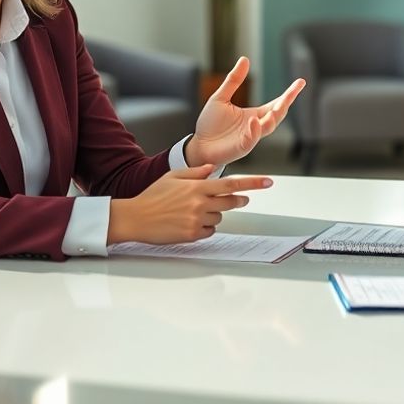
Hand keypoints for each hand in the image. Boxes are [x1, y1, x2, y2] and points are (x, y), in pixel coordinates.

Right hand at [107, 164, 272, 243]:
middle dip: (238, 200)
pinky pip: (210, 231)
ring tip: (194, 211)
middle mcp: (200, 203)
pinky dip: (205, 228)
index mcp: (197, 186)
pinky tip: (189, 223)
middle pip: (231, 202)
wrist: (136, 218)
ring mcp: (197, 220)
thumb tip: (213, 168)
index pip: (231, 183)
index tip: (268, 182)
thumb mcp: (173, 176)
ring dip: (214, 214)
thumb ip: (196, 172)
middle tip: (241, 200)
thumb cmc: (153, 196)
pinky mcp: (192, 235)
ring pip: (219, 217)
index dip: (253, 183)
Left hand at [187, 56, 304, 166]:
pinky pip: (251, 140)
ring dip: (273, 117)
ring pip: (268, 128)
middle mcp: (256, 126)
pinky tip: (254, 121)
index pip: (276, 103)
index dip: (289, 94)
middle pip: (277, 114)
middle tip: (294, 90)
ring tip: (278, 106)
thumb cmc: (210, 125)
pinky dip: (254, 131)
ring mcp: (250, 138)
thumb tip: (245, 59)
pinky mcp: (241, 148)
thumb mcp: (221, 97)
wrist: (197, 146)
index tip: (300, 82)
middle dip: (286, 103)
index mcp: (255, 115)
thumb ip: (234, 80)